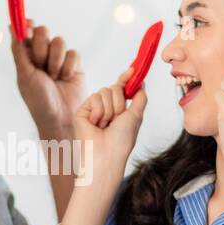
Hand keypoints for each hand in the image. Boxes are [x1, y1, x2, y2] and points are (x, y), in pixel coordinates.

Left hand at [12, 18, 84, 136]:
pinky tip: (65, 79)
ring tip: (54, 76)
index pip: (26, 32)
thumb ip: (19, 50)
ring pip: (59, 40)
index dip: (27, 26)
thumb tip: (11, 26)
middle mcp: (42, 55)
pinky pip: (73, 52)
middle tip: (40, 64)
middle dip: (41, 47)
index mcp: (27, 57)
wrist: (61, 118)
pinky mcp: (75, 64)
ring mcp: (59, 59)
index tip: (28, 26)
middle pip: (43, 31)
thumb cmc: (39, 101)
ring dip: (55, 59)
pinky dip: (68, 66)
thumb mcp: (24, 75)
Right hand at [73, 66, 147, 185]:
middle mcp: (105, 108)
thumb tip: (141, 82)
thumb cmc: (122, 141)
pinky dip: (98, 111)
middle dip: (119, 103)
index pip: (121, 89)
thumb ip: (140, 97)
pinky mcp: (82, 111)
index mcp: (118, 110)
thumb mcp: (136, 116)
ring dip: (109, 110)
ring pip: (104, 92)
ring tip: (105, 125)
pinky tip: (95, 124)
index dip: (126, 79)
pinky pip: (94, 98)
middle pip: (113, 88)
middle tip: (116, 120)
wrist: (106, 155)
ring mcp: (93, 109)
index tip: (133, 70)